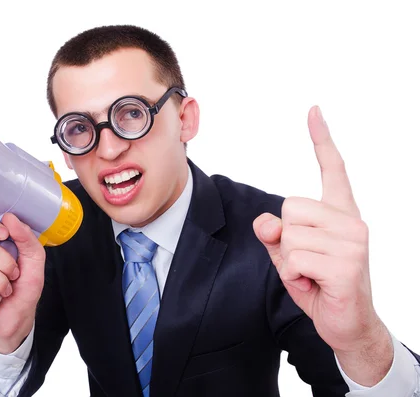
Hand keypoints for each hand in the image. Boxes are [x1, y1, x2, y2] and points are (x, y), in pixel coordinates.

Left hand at [253, 106, 391, 384]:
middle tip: (308, 263)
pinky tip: (315, 286)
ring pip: (289, 235)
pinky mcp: (348, 265)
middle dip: (287, 239)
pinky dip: (294, 277)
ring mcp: (353, 241)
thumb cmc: (319, 285)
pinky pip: (294, 259)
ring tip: (312, 275)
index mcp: (340, 213)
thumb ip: (275, 234)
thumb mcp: (289, 256)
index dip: (321, 140)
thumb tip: (265, 222)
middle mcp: (351, 220)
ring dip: (290, 262)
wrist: (348, 325)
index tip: (313, 111)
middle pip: (289, 208)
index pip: (332, 169)